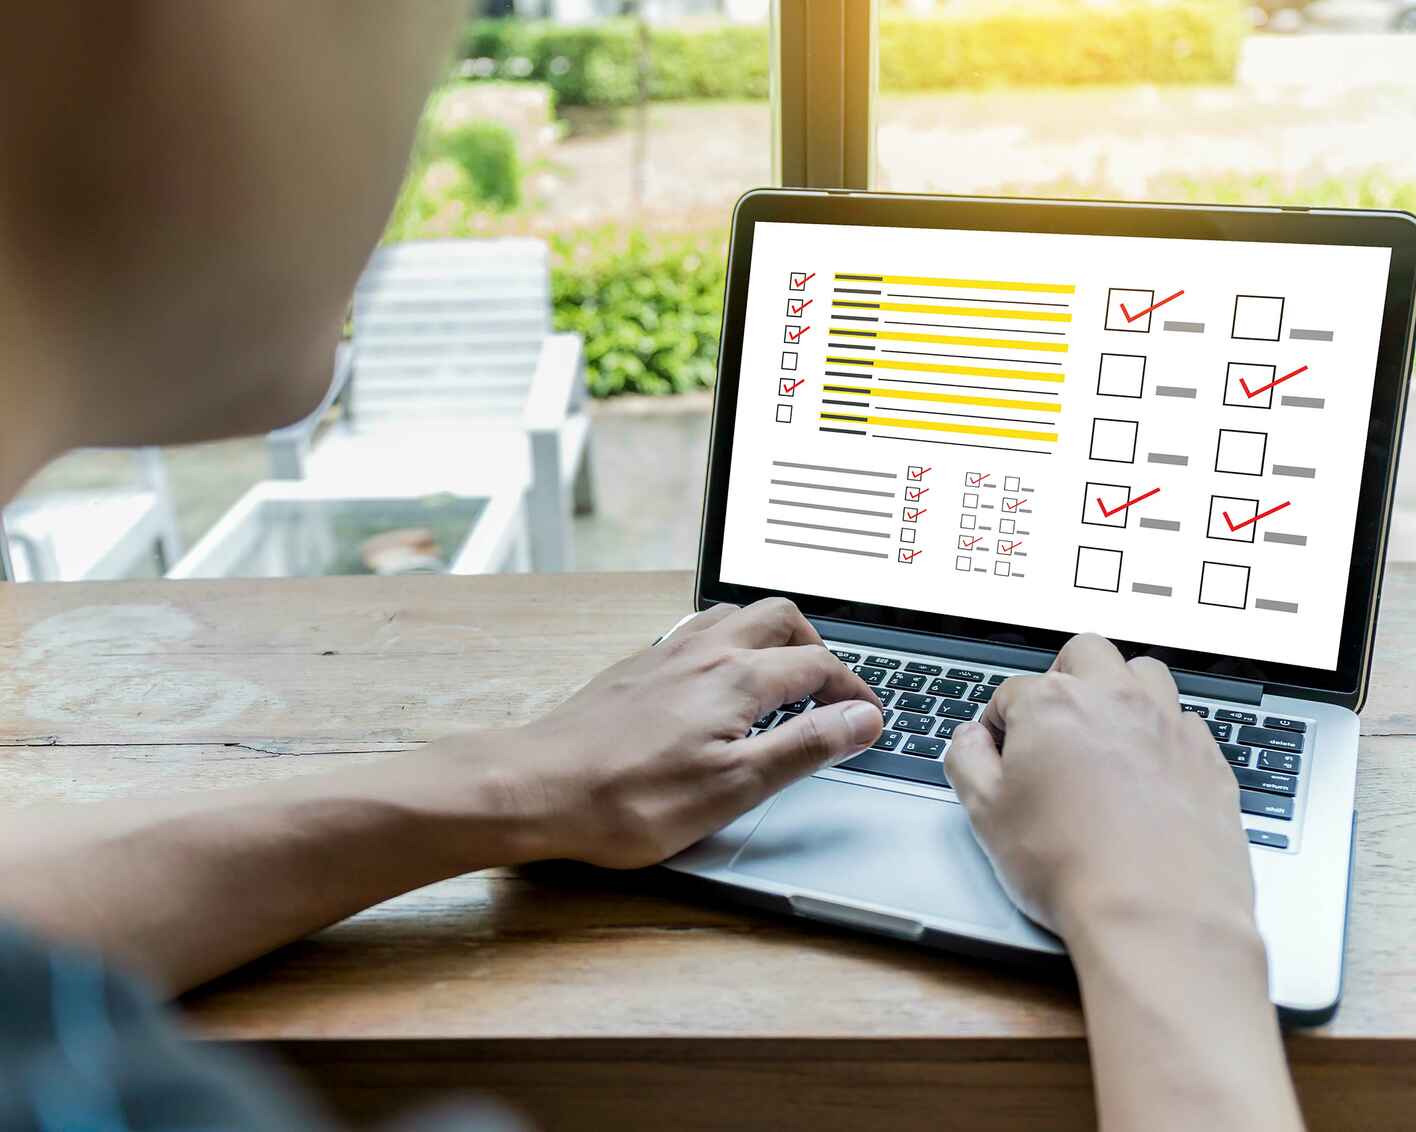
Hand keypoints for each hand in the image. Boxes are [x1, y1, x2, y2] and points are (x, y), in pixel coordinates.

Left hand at [476, 598, 882, 868]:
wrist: (537, 786)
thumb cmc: (629, 799)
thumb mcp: (734, 787)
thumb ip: (804, 746)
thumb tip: (861, 719)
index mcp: (737, 678)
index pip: (819, 665)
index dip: (854, 691)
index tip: (869, 720)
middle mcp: (704, 652)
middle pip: (781, 617)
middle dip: (818, 645)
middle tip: (830, 689)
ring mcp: (666, 653)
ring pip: (735, 616)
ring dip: (771, 637)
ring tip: (781, 679)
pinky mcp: (637, 667)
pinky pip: (696, 632)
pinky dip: (728, 644)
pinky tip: (717, 685)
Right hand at [945, 633, 1255, 942]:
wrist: (1155, 915)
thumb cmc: (1070, 867)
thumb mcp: (986, 815)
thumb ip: (967, 762)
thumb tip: (968, 740)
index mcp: (1052, 704)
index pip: (1012, 691)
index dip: (998, 723)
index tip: (999, 754)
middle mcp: (1114, 700)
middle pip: (1085, 653)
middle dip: (1063, 676)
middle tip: (1053, 721)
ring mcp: (1168, 726)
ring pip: (1145, 672)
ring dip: (1121, 690)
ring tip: (1105, 733)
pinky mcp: (1208, 759)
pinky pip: (1185, 722)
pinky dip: (1163, 734)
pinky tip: (1149, 771)